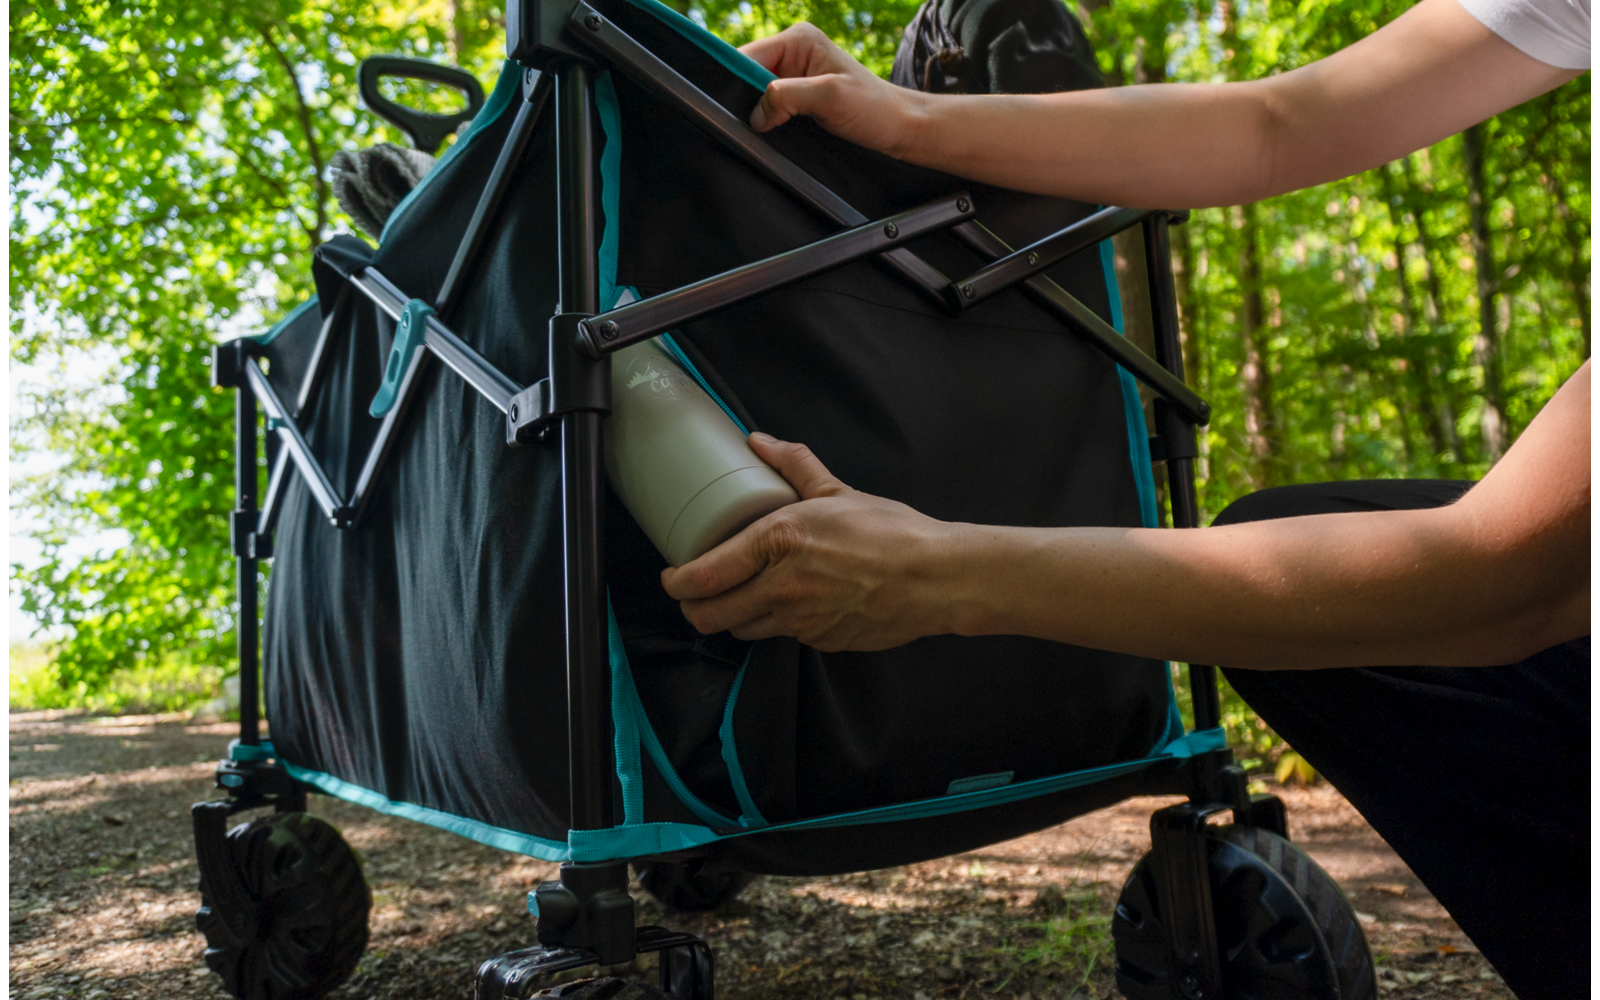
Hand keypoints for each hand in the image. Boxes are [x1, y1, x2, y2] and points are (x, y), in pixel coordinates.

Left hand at [660, 433, 956, 650]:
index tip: (673, 577)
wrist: (935, 578)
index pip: (705, 576)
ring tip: (744, 596)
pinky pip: (785, 636)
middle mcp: (782, 588)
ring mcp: (800, 621)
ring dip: (736, 616)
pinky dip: (780, 622)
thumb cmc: (892, 533)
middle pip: (710, 615)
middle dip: (694, 608)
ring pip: (743, 629)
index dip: (677, 582)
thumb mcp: (836, 492)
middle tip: (696, 594)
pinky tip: (795, 603)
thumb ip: (793, 466)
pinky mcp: (821, 641)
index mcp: (778, 542)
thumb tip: (760, 442)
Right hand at [740, 24, 921, 156]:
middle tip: (753, 126)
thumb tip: (755, 113)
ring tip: (765, 130)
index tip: (737, 113)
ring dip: (756, 112)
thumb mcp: (829, 97)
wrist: (896, 127)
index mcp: (798, 39)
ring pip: (754, 92)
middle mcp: (792, 51)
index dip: (737, 83)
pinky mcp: (797, 95)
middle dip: (746, 99)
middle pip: (746, 73)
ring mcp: (793, 73)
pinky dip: (766, 119)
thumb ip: (788, 96)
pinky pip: (768, 105)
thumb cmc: (872, 107)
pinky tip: (771, 132)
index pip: (747, 55)